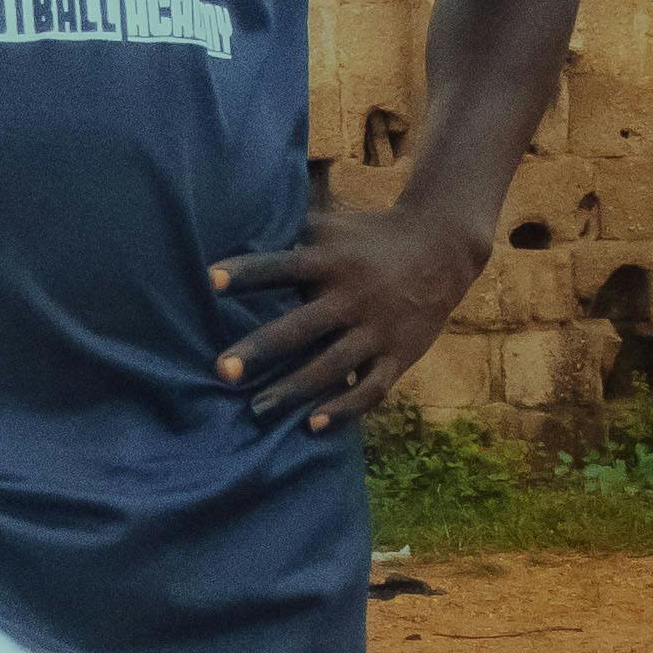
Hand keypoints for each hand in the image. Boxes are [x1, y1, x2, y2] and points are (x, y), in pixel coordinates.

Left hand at [209, 201, 486, 432]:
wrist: (441, 247)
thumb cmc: (369, 238)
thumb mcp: (332, 227)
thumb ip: (290, 235)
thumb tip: (235, 233)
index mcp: (331, 261)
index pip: (282, 265)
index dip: (248, 273)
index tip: (210, 280)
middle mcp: (352, 296)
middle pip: (302, 326)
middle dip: (261, 349)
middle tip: (222, 370)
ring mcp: (377, 329)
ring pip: (331, 366)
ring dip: (293, 389)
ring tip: (257, 409)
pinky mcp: (399, 355)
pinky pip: (370, 389)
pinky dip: (344, 409)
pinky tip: (313, 425)